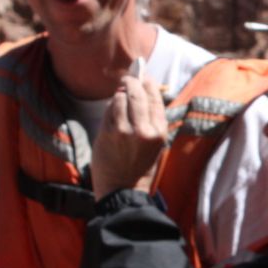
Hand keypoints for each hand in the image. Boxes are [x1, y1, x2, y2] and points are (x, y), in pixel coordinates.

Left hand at [90, 75, 169, 199]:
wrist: (122, 190)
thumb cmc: (139, 167)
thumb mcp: (155, 144)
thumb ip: (151, 119)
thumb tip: (140, 92)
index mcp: (159, 132)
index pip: (155, 98)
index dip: (148, 84)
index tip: (143, 77)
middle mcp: (143, 129)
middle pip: (137, 93)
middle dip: (131, 81)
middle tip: (128, 78)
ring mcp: (124, 131)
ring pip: (120, 98)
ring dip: (119, 94)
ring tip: (120, 96)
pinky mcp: (107, 134)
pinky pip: (109, 110)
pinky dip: (110, 106)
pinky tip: (112, 109)